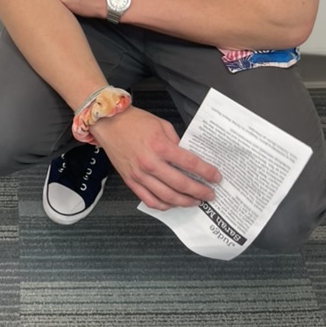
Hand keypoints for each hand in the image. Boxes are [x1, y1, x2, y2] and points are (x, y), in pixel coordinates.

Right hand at [91, 105, 220, 209]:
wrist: (109, 123)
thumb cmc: (135, 121)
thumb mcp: (162, 124)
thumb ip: (176, 142)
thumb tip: (187, 157)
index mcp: (160, 146)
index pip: (189, 163)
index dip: (206, 172)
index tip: (216, 177)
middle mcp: (151, 163)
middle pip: (181, 184)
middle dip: (200, 191)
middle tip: (211, 195)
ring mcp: (139, 175)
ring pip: (167, 197)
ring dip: (184, 202)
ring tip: (195, 201)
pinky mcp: (131, 181)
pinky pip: (149, 200)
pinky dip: (163, 205)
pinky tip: (172, 204)